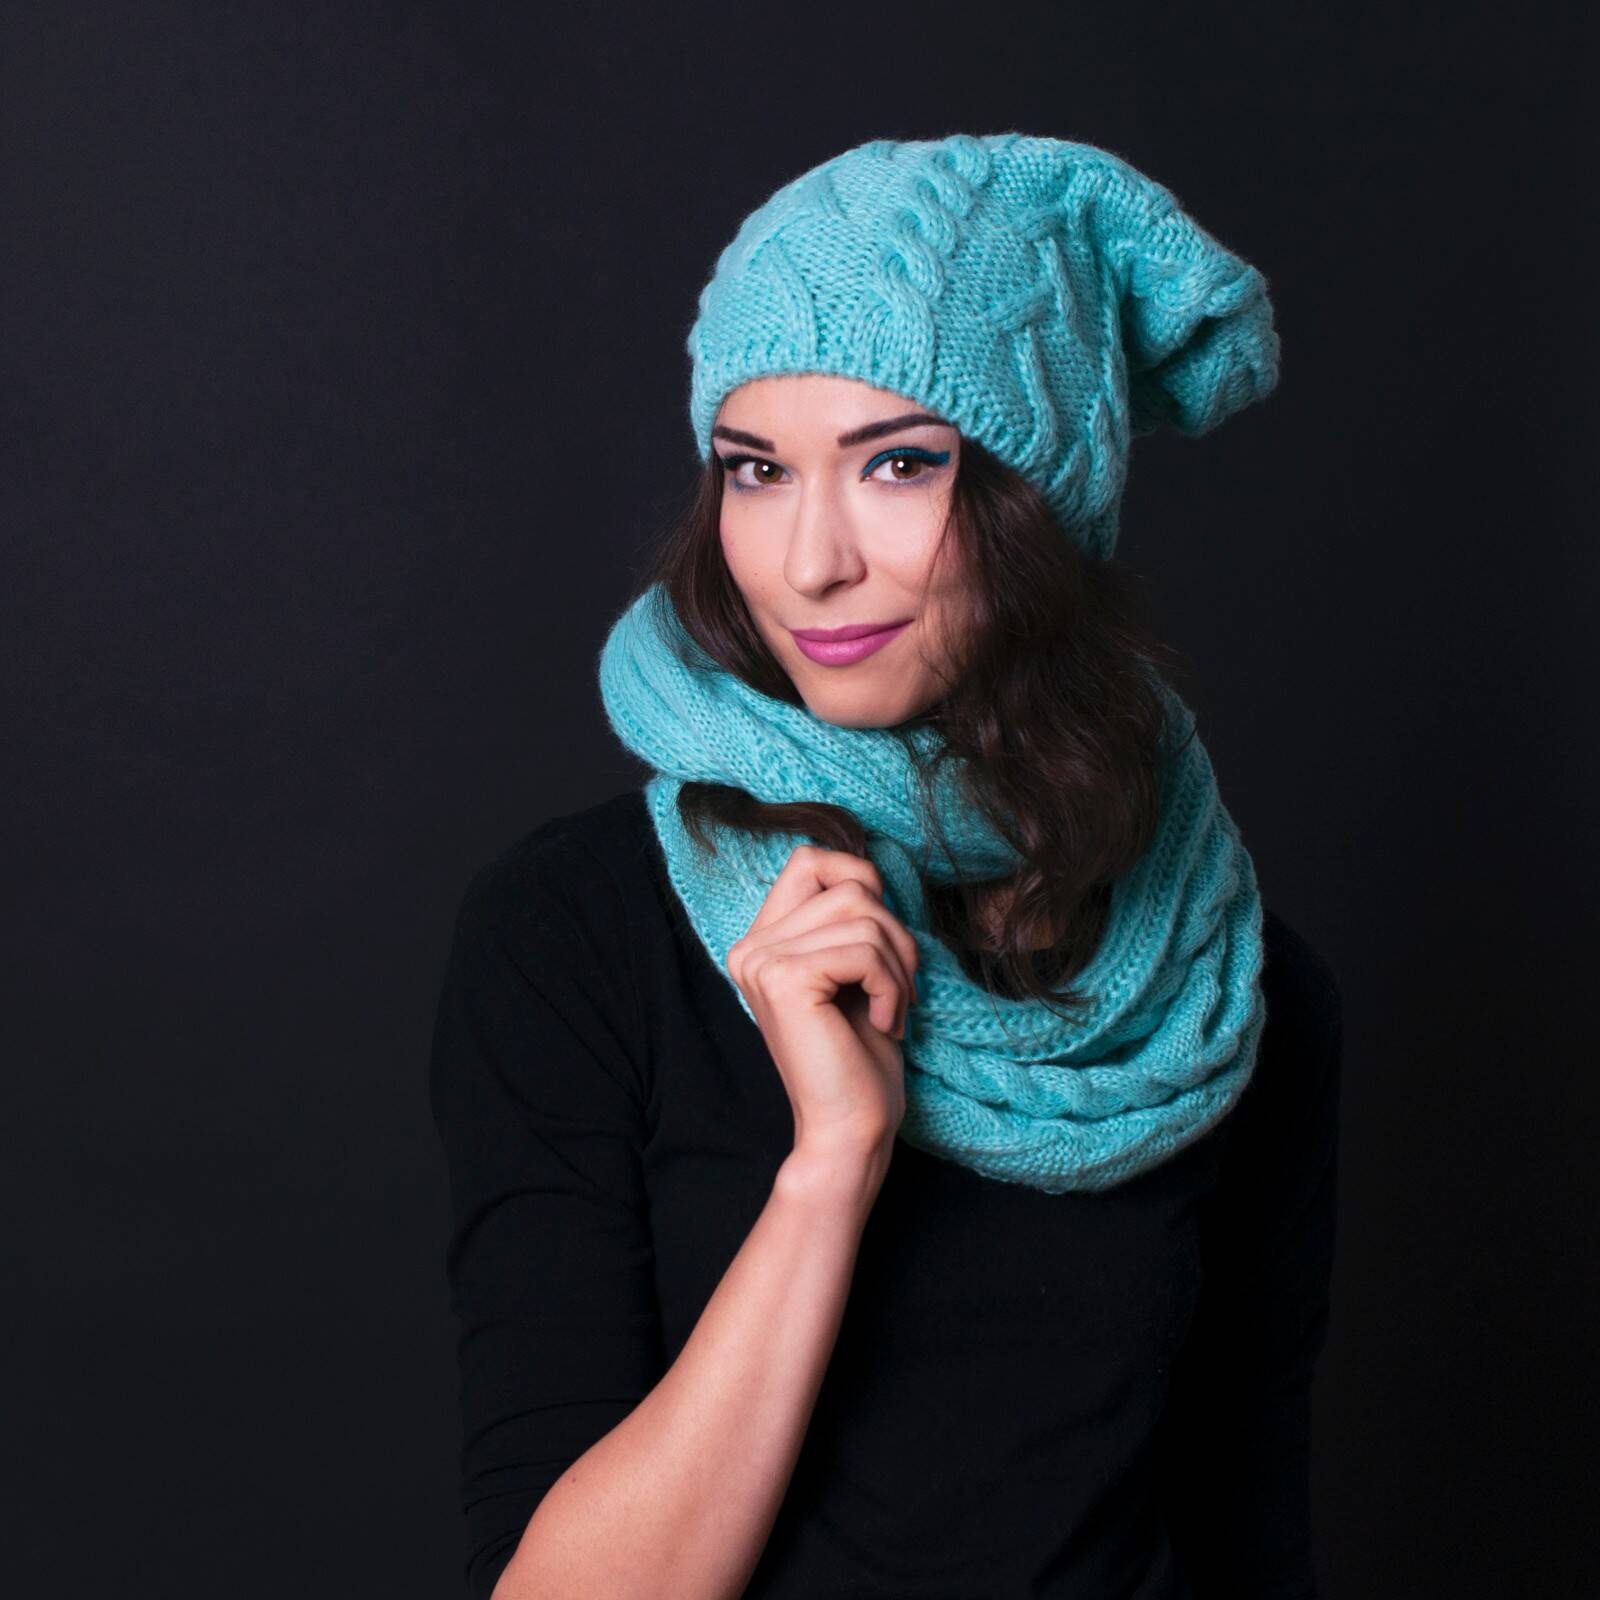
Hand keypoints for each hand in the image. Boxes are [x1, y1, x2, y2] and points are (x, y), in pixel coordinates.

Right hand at [725, 843, 919, 1163]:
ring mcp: (762, 962)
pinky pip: (865, 951)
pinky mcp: (785, 980)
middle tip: (899, 989)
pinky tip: (885, 1023)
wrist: (850, 1128)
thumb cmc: (860, 1056)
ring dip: (898, 964)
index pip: (811, 860)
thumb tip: (870, 870)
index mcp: (762, 942)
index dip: (860, 881)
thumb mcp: (857, 970)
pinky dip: (893, 985)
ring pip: (863, 914)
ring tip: (892, 1009)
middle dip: (894, 934)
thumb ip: (850, 917)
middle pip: (848, 885)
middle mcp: (750, 947)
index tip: (881, 944)